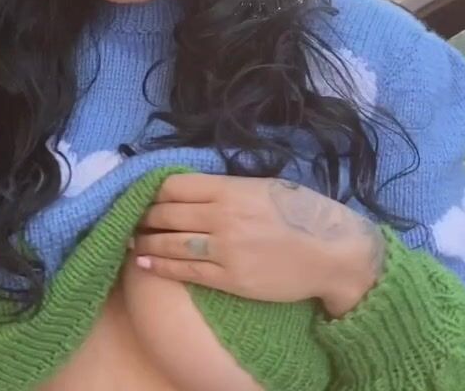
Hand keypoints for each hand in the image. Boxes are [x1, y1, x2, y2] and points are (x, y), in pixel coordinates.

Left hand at [131, 173, 385, 316]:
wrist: (333, 253)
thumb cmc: (305, 215)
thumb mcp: (267, 187)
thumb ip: (230, 187)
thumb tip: (196, 189)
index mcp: (232, 189)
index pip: (175, 186)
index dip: (153, 191)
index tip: (144, 195)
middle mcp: (223, 216)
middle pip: (167, 213)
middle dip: (144, 216)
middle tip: (131, 218)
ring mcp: (224, 249)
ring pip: (171, 242)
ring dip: (145, 241)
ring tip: (130, 240)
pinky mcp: (230, 278)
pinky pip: (186, 271)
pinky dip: (160, 265)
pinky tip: (144, 262)